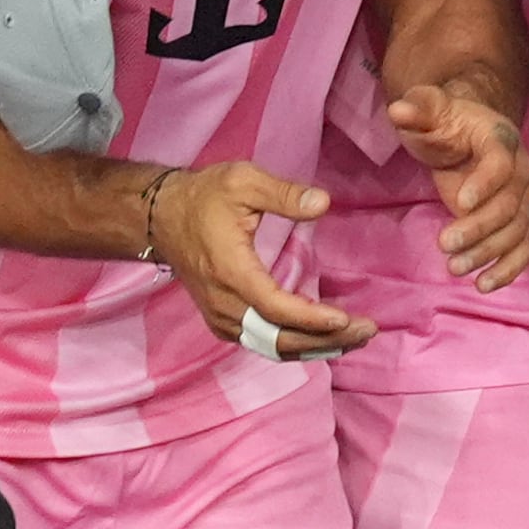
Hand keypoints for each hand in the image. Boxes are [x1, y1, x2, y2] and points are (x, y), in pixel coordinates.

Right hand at [148, 160, 373, 358]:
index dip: (311, 318)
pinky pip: (262, 344)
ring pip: (271, 346)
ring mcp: (220, 315)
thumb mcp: (243, 182)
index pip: (274, 308)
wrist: (160, 216)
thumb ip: (284, 194)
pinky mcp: (223, 320)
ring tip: (356, 338)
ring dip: (315, 347)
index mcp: (230, 270)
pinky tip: (327, 340)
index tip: (346, 319)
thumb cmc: (205, 197)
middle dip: (325, 339)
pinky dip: (296, 346)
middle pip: (278, 337)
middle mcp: (223, 302)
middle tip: (368, 330)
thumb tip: (322, 203)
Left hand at [390, 84, 528, 289]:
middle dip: (479, 228)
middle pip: (509, 206)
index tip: (459, 204)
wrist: (470, 133)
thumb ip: (418, 108)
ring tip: (455, 268)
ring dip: (489, 253)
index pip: (502, 164)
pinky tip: (484, 285)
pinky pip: (523, 248)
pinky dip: (509, 269)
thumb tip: (399, 110)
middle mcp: (522, 172)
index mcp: (502, 141)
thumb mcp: (430, 109)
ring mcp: (524, 200)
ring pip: (516, 231)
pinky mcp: (518, 221)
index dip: (485, 185)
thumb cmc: (447, 122)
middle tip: (444, 245)